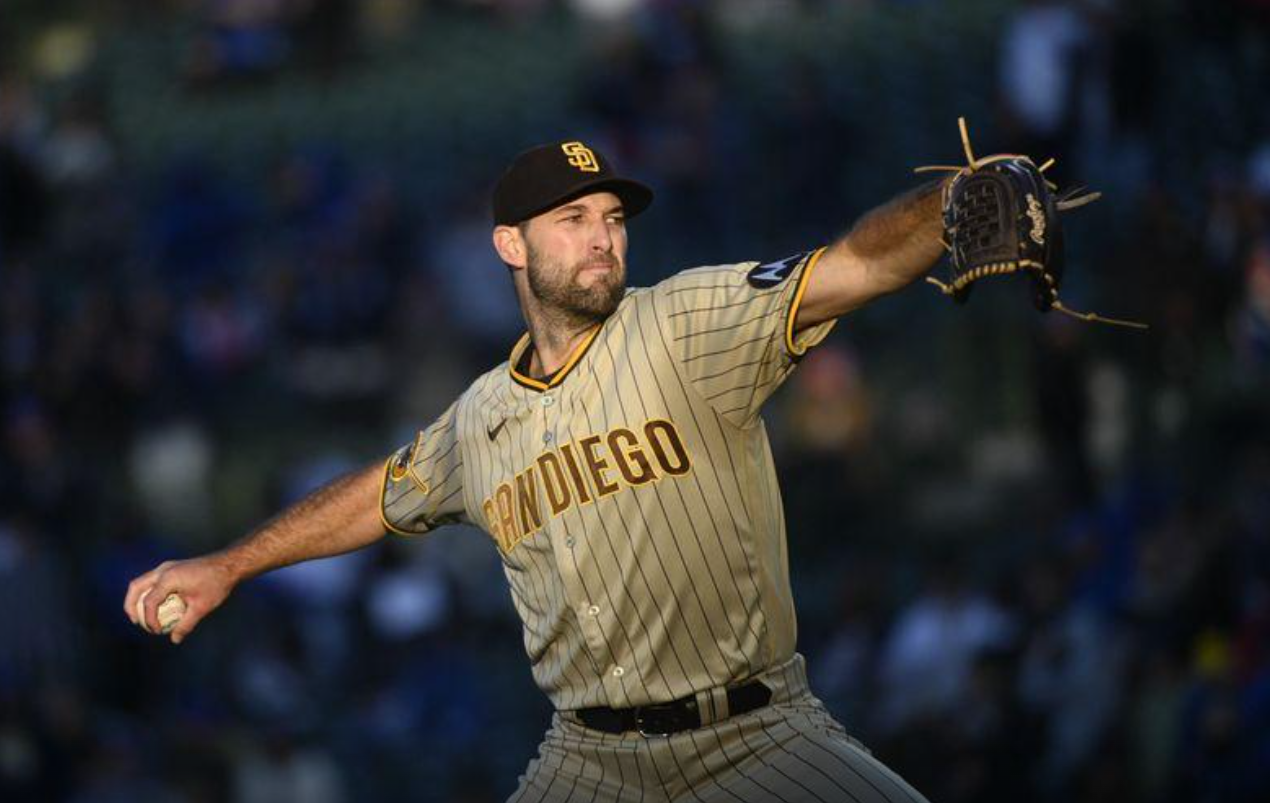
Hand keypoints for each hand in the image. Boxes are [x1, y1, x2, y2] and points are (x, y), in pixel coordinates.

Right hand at [124, 554, 238, 643]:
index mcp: (168, 578)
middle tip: (135, 622)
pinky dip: (149, 593)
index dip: (149, 619)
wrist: (228, 564)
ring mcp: (166, 566)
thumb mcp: (202, 607)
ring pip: (142, 581)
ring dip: (138, 598)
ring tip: (140, 616)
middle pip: (136, 587)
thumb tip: (175, 639)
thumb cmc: (216, 584)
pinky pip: (153, 580)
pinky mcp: (171, 567)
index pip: (150, 601)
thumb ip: (186, 624)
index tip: (156, 631)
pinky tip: (156, 607)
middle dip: (131, 605)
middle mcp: (163, 570)